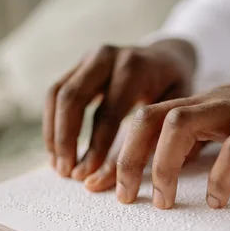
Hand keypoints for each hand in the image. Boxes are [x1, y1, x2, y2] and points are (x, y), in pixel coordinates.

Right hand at [43, 39, 196, 188]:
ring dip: (54, 134)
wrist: (166, 56)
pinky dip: (51, 123)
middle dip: (66, 139)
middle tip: (68, 173)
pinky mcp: (78, 65)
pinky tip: (56, 150)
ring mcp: (89, 58)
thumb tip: (138, 174)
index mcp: (135, 68)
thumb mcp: (177, 106)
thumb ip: (159, 133)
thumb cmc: (174, 86)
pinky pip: (54, 94)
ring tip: (59, 167)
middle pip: (73, 98)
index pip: (108, 113)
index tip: (88, 175)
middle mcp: (107, 57)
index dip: (95, 147)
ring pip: (57, 95)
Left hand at [116, 54, 229, 208]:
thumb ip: (203, 142)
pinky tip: (217, 200)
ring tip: (163, 202)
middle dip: (127, 159)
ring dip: (163, 166)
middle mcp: (211, 104)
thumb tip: (172, 170)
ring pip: (181, 126)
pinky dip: (221, 176)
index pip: (144, 121)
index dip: (118, 153)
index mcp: (200, 105)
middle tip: (123, 197)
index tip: (100, 186)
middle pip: (149, 119)